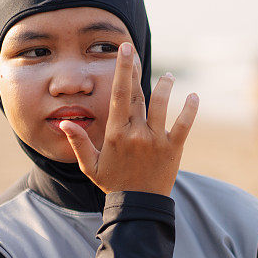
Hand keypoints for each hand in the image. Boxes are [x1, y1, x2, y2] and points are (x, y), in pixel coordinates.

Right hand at [59, 41, 198, 195]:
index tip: (124, 50)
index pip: (119, 94)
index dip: (122, 70)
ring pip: (161, 105)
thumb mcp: (90, 166)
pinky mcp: (173, 149)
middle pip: (138, 95)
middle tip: (135, 52)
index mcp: (115, 133)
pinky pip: (184, 125)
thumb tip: (64, 123)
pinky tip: (193, 96)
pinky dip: (189, 110)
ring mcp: (155, 140)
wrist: (138, 207)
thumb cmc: (113, 185)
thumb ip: (78, 143)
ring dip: (165, 86)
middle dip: (136, 71)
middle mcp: (135, 133)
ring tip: (169, 76)